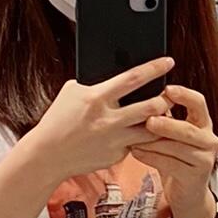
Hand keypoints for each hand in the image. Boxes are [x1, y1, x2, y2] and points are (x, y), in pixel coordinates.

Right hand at [22, 60, 172, 183]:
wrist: (47, 155)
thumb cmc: (58, 120)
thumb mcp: (72, 92)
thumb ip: (96, 84)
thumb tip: (116, 73)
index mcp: (97, 98)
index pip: (133, 78)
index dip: (154, 68)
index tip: (168, 62)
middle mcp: (108, 120)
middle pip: (151, 106)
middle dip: (165, 99)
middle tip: (169, 95)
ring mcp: (114, 140)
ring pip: (151, 130)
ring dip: (159, 122)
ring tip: (161, 115)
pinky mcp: (116, 156)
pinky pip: (136, 145)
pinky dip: (139, 138)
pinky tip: (137, 134)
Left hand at [140, 84, 217, 217]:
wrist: (187, 194)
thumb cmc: (176, 159)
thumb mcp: (172, 136)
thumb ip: (165, 118)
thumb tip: (143, 97)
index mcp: (204, 124)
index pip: (199, 103)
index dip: (185, 95)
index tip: (167, 89)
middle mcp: (210, 140)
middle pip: (188, 128)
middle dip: (167, 124)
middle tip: (147, 120)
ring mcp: (205, 159)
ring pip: (177, 147)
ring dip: (153, 143)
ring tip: (134, 139)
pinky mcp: (196, 176)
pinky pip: (171, 164)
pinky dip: (151, 158)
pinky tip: (136, 153)